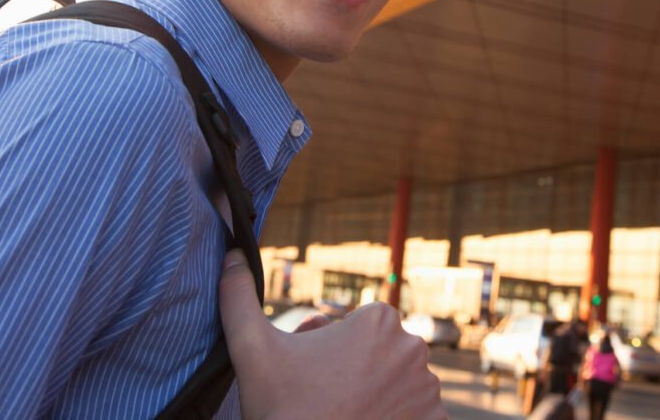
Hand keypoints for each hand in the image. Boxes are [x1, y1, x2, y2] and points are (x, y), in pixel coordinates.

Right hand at [220, 249, 445, 419]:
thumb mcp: (252, 349)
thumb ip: (239, 298)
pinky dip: (401, 419)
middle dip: (358, 372)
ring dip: (381, 396)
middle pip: (380, 356)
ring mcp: (430, 388)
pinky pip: (420, 415)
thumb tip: (230, 257)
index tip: (315, 374)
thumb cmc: (281, 408)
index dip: (332, 352)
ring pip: (399, 385)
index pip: (358, 330)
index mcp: (379, 320)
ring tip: (348, 413)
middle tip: (328, 397)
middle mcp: (414, 347)